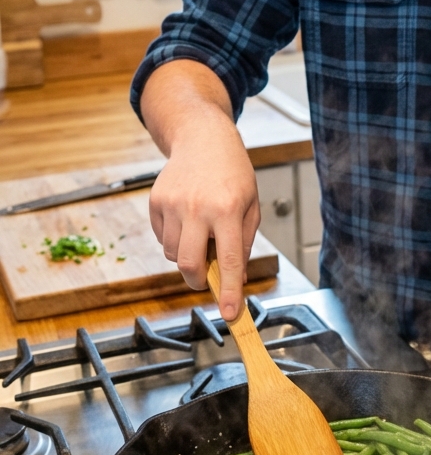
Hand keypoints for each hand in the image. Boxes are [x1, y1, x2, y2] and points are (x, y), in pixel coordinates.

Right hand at [149, 111, 260, 320]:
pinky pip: (162, 239)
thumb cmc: (233, 174)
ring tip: (201, 233)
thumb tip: (236, 280)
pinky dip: (175, 240)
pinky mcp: (155, 202)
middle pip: (189, 265)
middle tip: (207, 279)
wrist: (203, 139)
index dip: (229, 291)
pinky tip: (187, 220)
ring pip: (173, 255)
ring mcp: (172, 204)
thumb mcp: (250, 207)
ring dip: (187, 256)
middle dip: (198, 281)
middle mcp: (197, 208)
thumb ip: (243, 244)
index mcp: (227, 209)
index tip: (229, 314)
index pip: (228, 260)